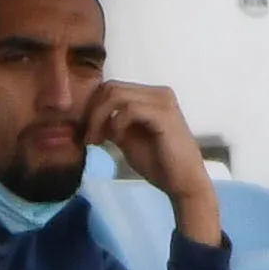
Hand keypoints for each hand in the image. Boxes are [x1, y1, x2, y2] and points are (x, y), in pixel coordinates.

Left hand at [78, 79, 212, 209]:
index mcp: (149, 96)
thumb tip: (88, 119)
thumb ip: (110, 126)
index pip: (111, 88)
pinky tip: (114, 139)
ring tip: (96, 140)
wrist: (183, 182)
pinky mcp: (164, 114)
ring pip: (116, 95)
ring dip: (99, 118)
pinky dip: (115, 123)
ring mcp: (162, 101)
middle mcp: (157, 93)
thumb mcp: (126, 140)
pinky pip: (130, 109)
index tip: (85, 132)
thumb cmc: (158, 163)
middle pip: (111, 87)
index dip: (92, 107)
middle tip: (88, 137)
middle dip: (92, 112)